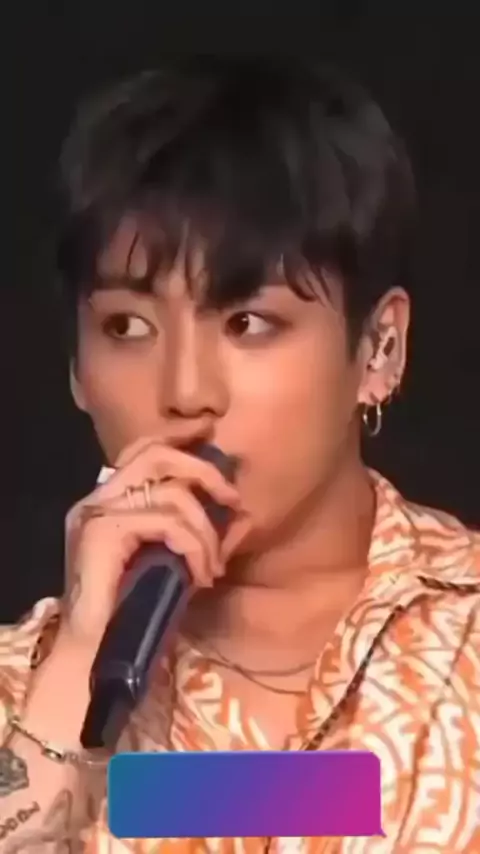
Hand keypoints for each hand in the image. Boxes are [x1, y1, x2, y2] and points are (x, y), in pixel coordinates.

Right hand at [59, 438, 239, 647]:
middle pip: (156, 454)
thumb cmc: (134, 609)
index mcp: (108, 500)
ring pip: (172, 494)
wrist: (98, 650)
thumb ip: (193, 531)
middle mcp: (97, 498)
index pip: (142, 449)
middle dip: (204, 470)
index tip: (210, 432)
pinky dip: (195, 548)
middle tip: (233, 498)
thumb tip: (237, 512)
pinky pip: (168, 523)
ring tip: (213, 566)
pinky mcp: (104, 531)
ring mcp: (96, 512)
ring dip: (206, 532)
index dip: (178, 435)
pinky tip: (201, 576)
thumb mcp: (170, 559)